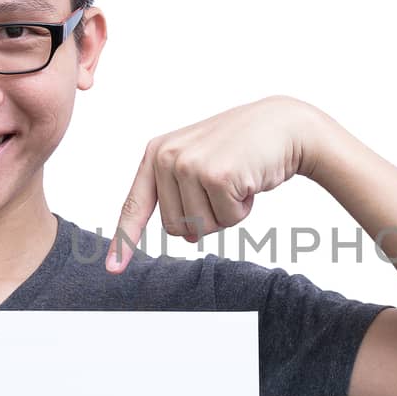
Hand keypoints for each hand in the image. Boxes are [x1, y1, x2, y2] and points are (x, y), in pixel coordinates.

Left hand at [105, 95, 329, 271]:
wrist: (283, 126)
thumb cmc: (244, 147)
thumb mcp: (203, 165)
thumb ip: (185, 197)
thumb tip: (187, 236)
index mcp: (157, 153)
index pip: (135, 204)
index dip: (125, 239)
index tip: (113, 269)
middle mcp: (167, 157)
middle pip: (175, 227)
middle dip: (206, 217)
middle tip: (224, 186)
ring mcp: (190, 165)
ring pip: (201, 227)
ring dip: (227, 213)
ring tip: (238, 180)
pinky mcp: (216, 176)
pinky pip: (228, 220)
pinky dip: (244, 209)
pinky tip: (250, 180)